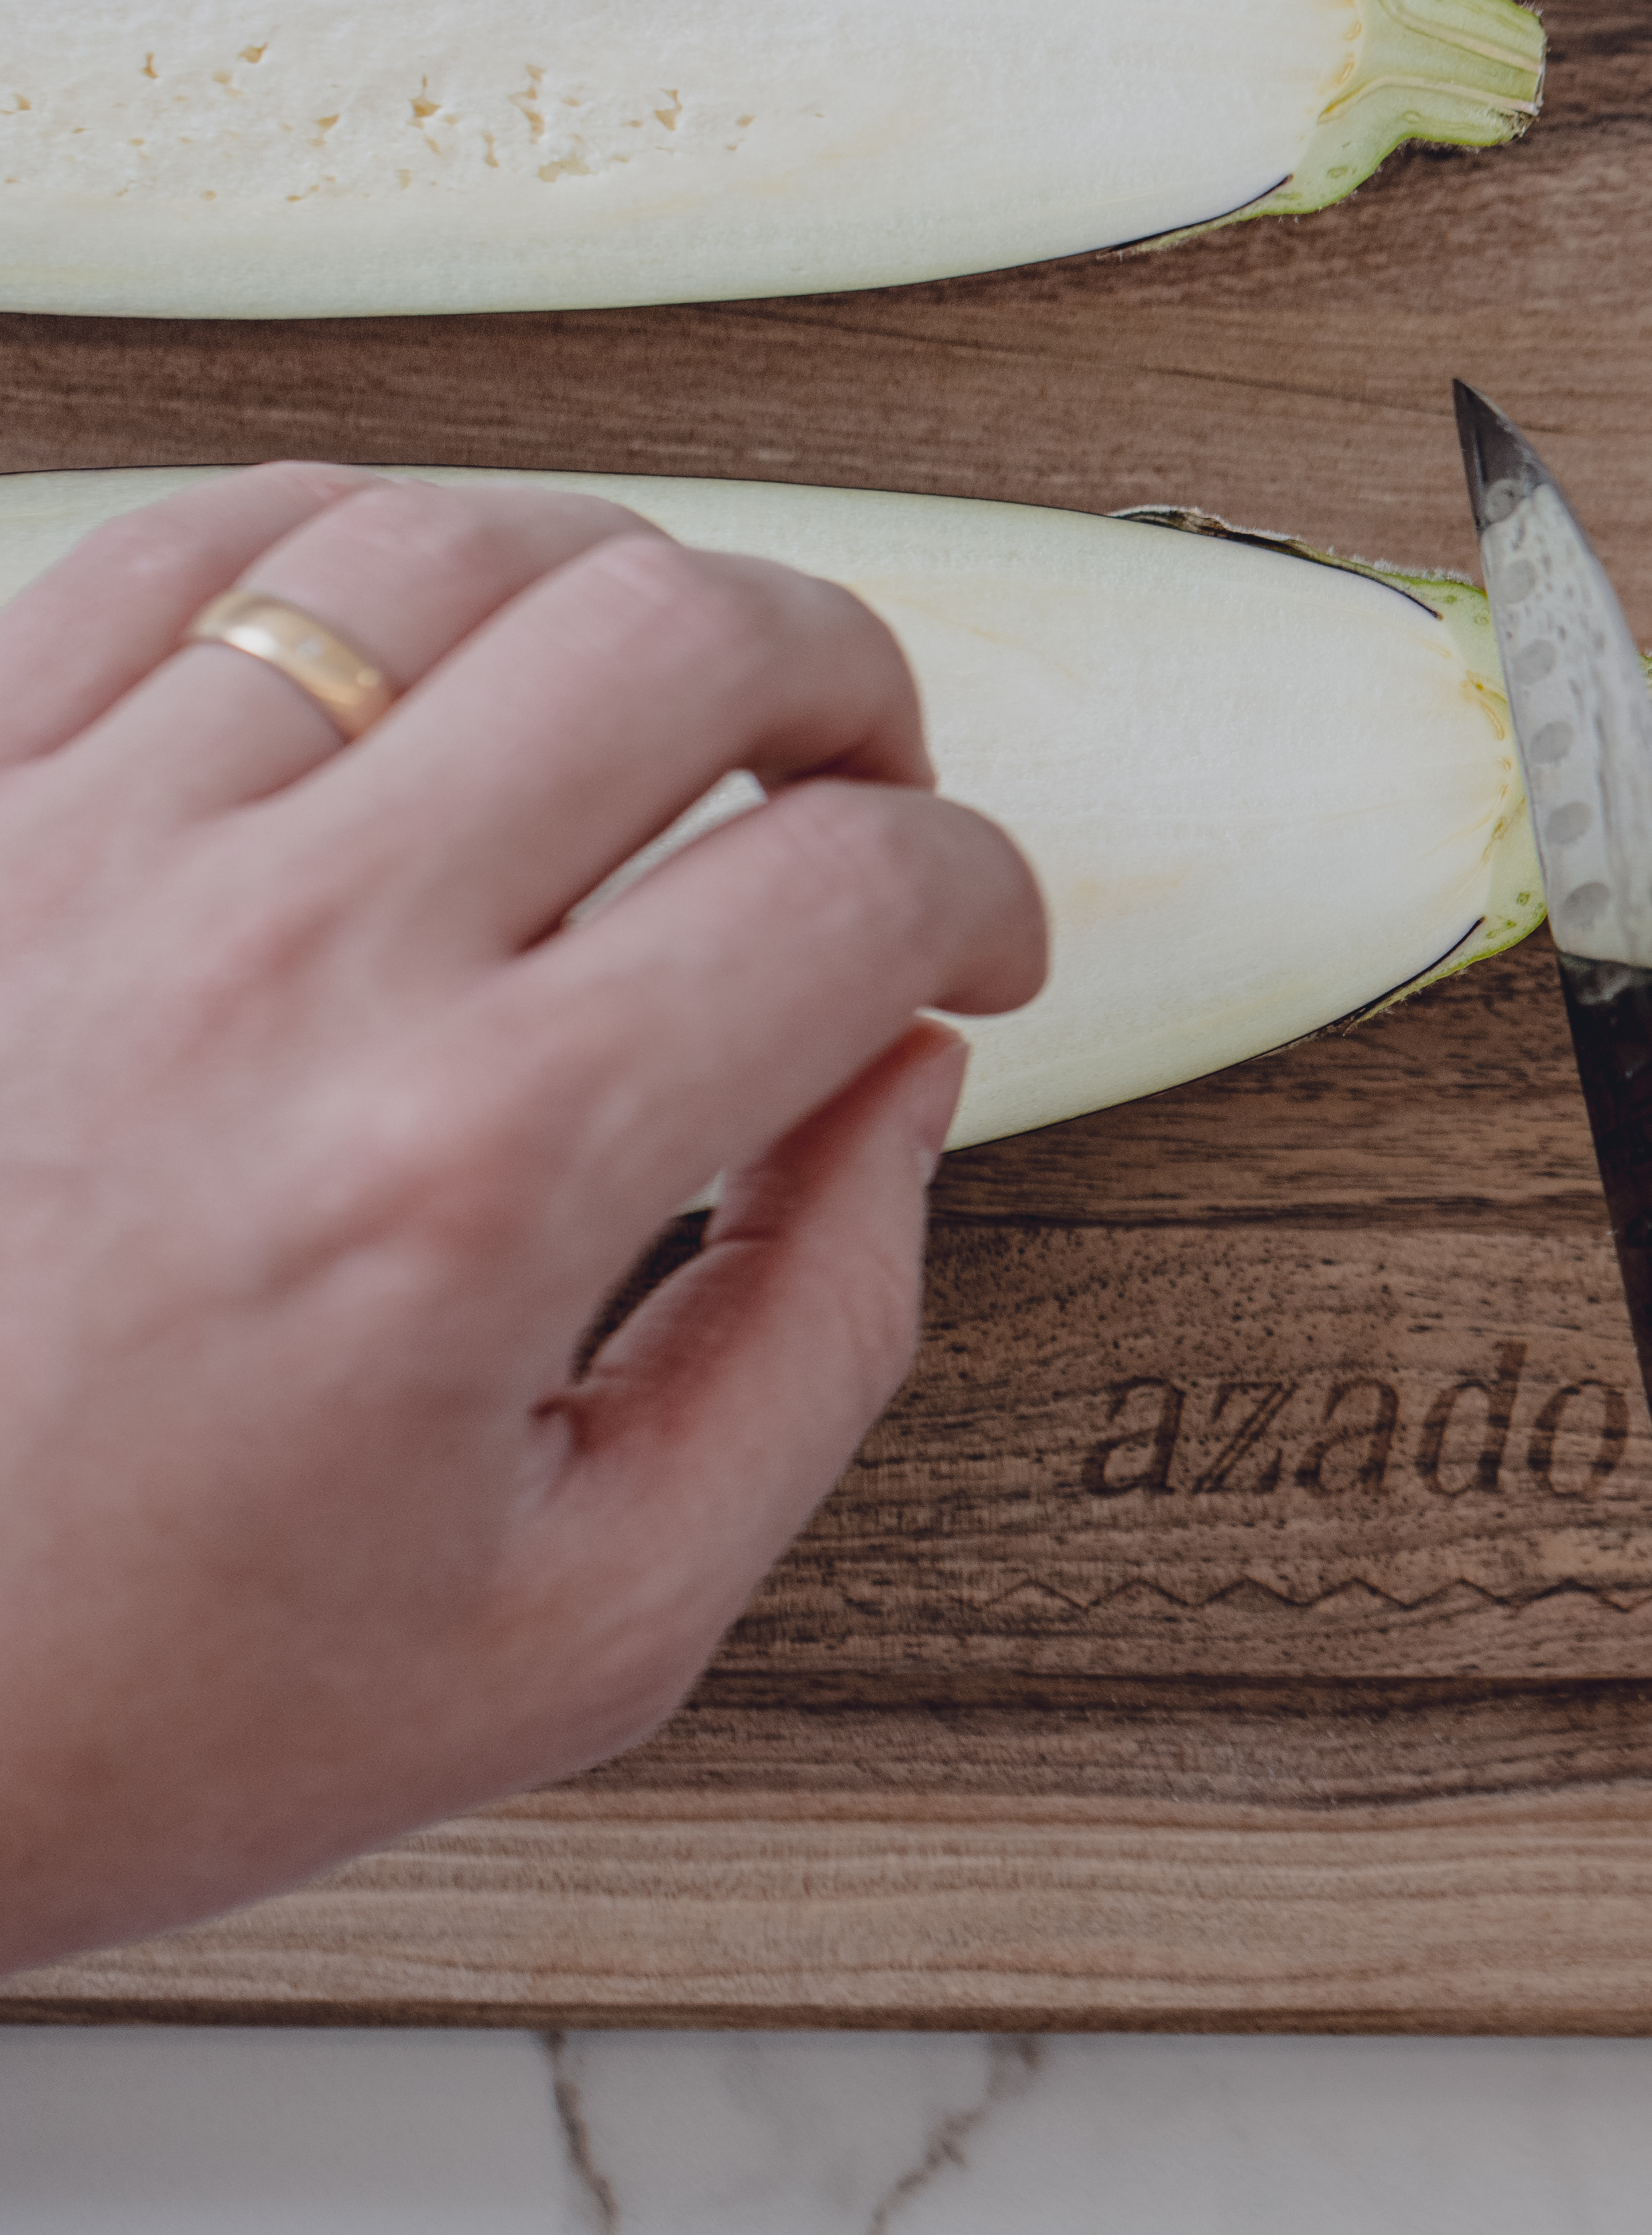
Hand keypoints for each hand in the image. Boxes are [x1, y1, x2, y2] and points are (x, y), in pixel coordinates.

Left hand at [0, 464, 1044, 1977]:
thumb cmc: (113, 1695)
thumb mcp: (574, 1627)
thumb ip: (810, 1349)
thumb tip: (897, 1099)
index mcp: (467, 1176)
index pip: (852, 888)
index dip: (980, 895)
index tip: (970, 944)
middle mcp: (282, 969)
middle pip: (681, 632)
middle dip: (850, 688)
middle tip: (855, 794)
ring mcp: (88, 855)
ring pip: (444, 539)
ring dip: (614, 593)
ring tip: (644, 706)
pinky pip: (185, 545)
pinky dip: (348, 550)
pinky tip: (404, 657)